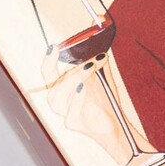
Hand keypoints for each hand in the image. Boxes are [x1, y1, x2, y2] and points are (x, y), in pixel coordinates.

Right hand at [41, 47, 131, 162]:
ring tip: (88, 68)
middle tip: (86, 60)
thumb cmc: (105, 100)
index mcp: (63, 86)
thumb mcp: (102, 77)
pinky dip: (76, 99)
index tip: (54, 47)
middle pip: (51, 84)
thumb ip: (98, 61)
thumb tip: (100, 42)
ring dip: (73, 79)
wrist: (116, 123)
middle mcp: (60, 99)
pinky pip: (70, 113)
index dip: (48, 60)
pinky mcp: (73, 123)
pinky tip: (83, 89)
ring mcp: (65, 112)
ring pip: (57, 98)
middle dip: (66, 69)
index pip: (48, 72)